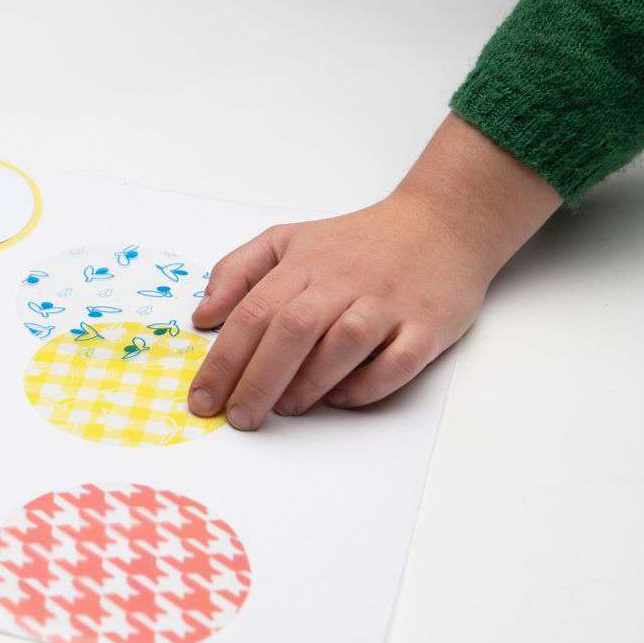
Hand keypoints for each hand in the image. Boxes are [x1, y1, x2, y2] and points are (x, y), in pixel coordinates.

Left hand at [187, 113, 562, 429]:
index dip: (223, 361)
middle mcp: (342, 283)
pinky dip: (368, 385)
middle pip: (291, 331)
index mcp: (303, 266)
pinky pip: (397, 362)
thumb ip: (237, 272)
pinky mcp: (426, 326)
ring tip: (286, 407)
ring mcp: (386, 305)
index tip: (203, 400)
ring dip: (310, 382)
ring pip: (343, 344)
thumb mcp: (287, 239)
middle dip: (257, 380)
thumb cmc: (354, 243)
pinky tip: (341, 398)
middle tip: (239, 418)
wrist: (440, 224)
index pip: (253, 313)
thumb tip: (203, 317)